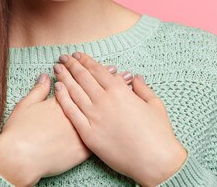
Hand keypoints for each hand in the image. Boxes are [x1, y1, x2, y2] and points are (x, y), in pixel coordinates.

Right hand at [0, 65, 132, 186]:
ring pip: (105, 110)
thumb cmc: (20, 132)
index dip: (93, 72)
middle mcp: (75, 112)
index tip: (103, 65)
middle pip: (96, 93)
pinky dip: (115, 121)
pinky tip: (124, 114)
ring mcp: (82, 129)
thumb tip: (45, 78)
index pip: (82, 82)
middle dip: (109, 79)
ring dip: (116, 96)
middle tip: (118, 69)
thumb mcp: (25, 105)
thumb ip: (38, 91)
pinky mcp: (85, 146)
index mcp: (63, 100)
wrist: (21, 158)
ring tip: (125, 84)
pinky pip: (105, 132)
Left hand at [53, 52, 187, 186]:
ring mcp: (95, 117)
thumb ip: (143, 88)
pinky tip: (58, 90)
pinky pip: (72, 113)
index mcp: (120, 90)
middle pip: (83, 77)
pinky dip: (63, 99)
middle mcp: (105, 100)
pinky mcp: (89, 134)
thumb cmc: (159, 134)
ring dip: (64, 78)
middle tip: (63, 58)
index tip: (77, 55)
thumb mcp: (155, 104)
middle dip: (71, 65)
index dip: (85, 60)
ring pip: (74, 92)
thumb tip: (135, 77)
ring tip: (57, 68)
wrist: (155, 161)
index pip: (97, 70)